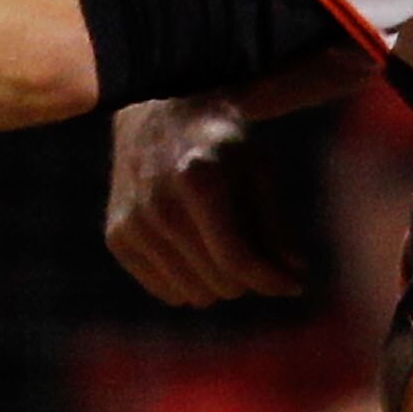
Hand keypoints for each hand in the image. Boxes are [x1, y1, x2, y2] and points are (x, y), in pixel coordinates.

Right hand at [105, 94, 303, 306]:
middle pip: (220, 282)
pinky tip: (192, 250)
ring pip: (194, 295)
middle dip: (249, 277)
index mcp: (198, 179)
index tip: (295, 285)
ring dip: (218, 281)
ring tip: (222, 247)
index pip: (238, 258)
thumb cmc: (219, 145)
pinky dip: (188, 281)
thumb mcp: (259, 171)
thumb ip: (276, 226)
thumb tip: (292, 280)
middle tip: (255, 252)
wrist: (157, 116)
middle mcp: (157, 203)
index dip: (273, 280)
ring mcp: (131, 222)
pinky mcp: (116, 237)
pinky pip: (167, 292)